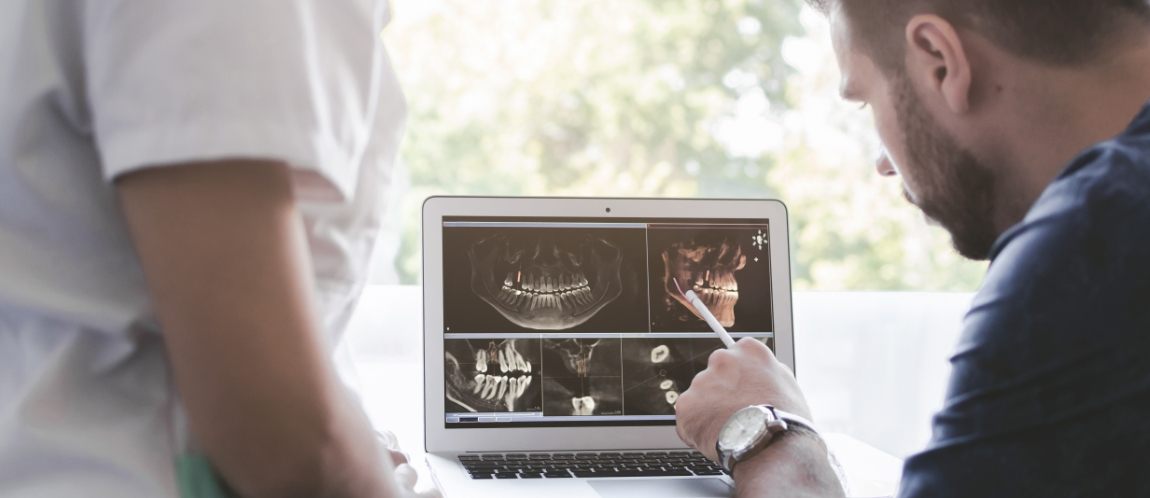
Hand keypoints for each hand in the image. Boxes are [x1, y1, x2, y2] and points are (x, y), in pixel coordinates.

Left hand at [675, 337, 811, 460]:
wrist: (771, 447)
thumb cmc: (786, 419)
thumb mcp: (788, 384)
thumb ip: (767, 371)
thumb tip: (757, 371)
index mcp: (748, 350)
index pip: (737, 356)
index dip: (740, 377)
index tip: (743, 391)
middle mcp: (721, 359)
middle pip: (716, 374)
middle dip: (721, 391)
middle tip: (736, 413)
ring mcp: (701, 381)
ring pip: (701, 395)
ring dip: (709, 410)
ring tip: (730, 429)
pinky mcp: (686, 405)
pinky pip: (688, 416)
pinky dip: (697, 428)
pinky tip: (716, 437)